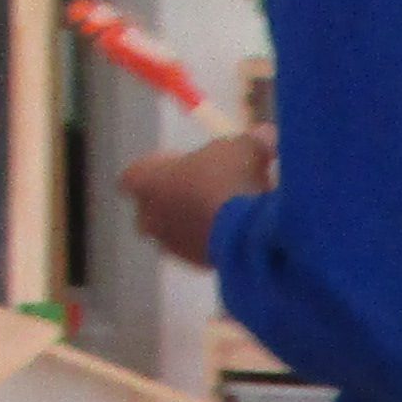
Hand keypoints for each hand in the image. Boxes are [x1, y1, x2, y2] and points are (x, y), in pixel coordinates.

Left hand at [119, 126, 273, 270]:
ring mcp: (170, 245)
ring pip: (174, 230)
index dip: (158, 168)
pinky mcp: (194, 265)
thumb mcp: (244, 148)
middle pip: (149, 208)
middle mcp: (149, 215)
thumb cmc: (229, 180)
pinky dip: (211, 241)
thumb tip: (266, 135)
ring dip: (192, 222)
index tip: (182, 164)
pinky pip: (197, 249)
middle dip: (170, 200)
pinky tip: (237, 232)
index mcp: (146, 180)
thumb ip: (250, 140)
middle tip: (201, 189)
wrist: (245, 234)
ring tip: (225, 212)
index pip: (135, 174)